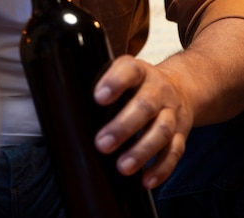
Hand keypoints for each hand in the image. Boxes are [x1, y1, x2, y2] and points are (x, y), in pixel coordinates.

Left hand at [93, 55, 192, 188]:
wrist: (183, 86)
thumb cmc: (141, 83)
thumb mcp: (125, 73)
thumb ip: (104, 83)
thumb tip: (68, 104)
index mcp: (140, 71)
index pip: (129, 70)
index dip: (115, 82)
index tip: (98, 97)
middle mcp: (159, 90)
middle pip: (145, 106)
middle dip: (123, 127)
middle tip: (101, 144)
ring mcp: (172, 112)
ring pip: (162, 131)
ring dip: (142, 151)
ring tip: (122, 167)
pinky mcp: (182, 133)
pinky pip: (175, 152)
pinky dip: (162, 168)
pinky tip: (146, 180)